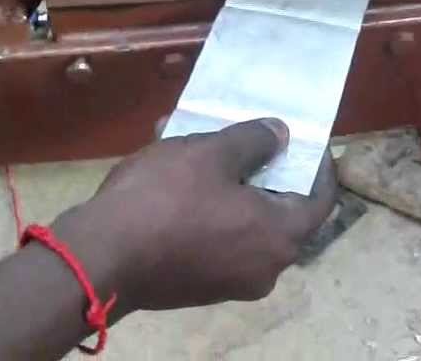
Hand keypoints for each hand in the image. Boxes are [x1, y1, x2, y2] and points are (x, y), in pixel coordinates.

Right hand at [58, 118, 338, 311]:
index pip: (320, 199)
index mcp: (280, 238)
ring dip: (228, 184)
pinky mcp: (196, 285)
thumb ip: (254, 141)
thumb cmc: (165, 199)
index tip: (305, 138)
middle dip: (263, 169)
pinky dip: (208, 208)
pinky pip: (216, 239)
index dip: (318, 164)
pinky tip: (176, 175)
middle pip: (280, 212)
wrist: (99, 257)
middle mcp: (264, 268)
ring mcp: (229, 283)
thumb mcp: (211, 153)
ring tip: (201, 143)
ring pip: (242, 223)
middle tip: (248, 137)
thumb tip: (281, 135)